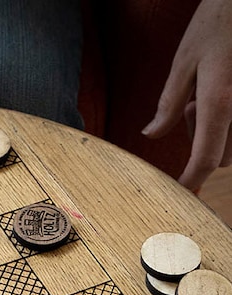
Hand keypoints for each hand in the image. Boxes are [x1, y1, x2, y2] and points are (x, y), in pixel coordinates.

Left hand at [141, 0, 231, 190]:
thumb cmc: (220, 20)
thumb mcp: (185, 59)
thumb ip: (169, 102)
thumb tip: (151, 135)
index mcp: (220, 100)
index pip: (206, 158)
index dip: (192, 182)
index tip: (179, 194)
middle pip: (222, 155)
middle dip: (202, 142)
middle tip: (193, 105)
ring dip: (220, 129)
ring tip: (211, 91)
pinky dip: (230, 118)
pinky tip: (227, 88)